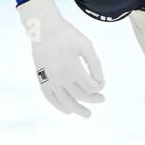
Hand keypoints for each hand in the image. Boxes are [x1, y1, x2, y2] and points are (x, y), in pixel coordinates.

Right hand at [16, 0, 104, 116]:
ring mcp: (49, 80)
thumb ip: (95, 64)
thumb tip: (100, 83)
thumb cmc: (67, 36)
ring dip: (78, 110)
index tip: (101, 84)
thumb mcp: (86, 46)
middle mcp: (60, 77)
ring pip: (65, 102)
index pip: (90, 87)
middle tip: (102, 99)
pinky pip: (50, 99)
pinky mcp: (41, 80)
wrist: (44, 29)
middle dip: (93, 99)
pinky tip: (68, 111)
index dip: (99, 87)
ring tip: (88, 115)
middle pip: (80, 96)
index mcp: (72, 68)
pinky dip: (59, 107)